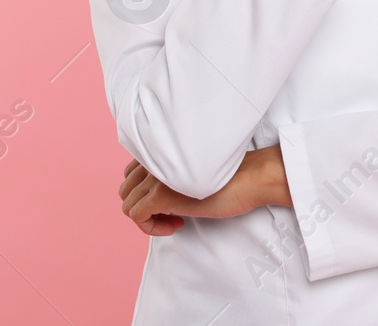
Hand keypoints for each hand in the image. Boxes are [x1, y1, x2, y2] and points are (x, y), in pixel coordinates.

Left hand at [119, 146, 291, 236]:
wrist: (251, 179)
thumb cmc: (231, 178)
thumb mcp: (194, 172)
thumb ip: (173, 174)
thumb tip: (158, 196)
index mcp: (163, 150)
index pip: (131, 173)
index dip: (147, 193)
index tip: (171, 202)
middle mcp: (155, 159)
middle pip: (126, 190)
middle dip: (144, 207)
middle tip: (173, 214)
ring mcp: (156, 177)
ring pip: (128, 205)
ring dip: (149, 219)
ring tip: (175, 220)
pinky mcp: (161, 196)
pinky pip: (136, 217)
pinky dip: (152, 228)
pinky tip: (178, 225)